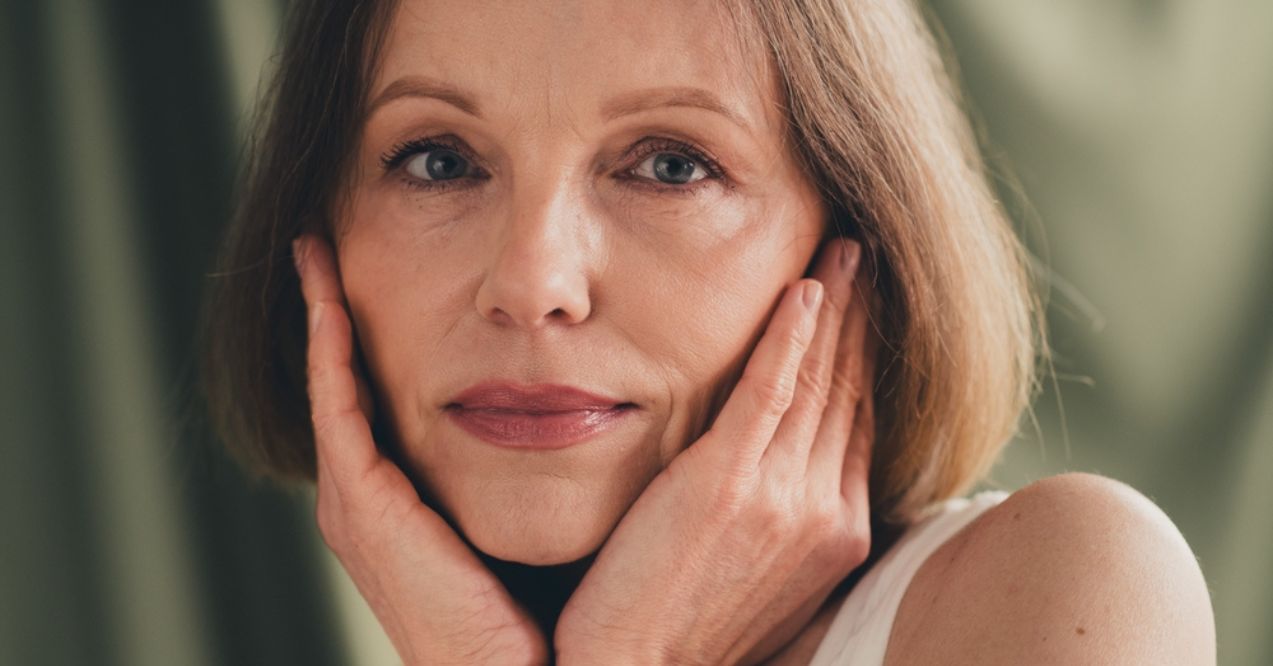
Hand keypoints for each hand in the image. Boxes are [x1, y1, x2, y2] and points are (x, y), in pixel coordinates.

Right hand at [293, 234, 547, 665]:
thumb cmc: (549, 609)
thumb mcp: (540, 518)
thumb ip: (546, 467)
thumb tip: (594, 409)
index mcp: (404, 504)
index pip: (378, 400)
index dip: (369, 339)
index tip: (373, 278)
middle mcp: (368, 501)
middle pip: (343, 386)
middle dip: (331, 316)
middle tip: (323, 246)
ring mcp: (358, 506)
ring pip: (330, 386)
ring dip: (323, 317)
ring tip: (316, 254)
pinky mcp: (365, 508)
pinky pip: (339, 408)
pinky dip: (329, 350)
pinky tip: (331, 296)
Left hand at [554, 238, 879, 664]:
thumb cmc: (683, 626)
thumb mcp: (756, 573)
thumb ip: (777, 514)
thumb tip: (778, 474)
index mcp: (833, 531)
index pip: (854, 420)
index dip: (859, 355)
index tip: (859, 304)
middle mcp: (823, 510)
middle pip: (847, 389)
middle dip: (859, 315)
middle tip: (863, 253)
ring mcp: (782, 497)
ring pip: (819, 379)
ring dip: (835, 305)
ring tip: (844, 250)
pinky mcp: (727, 484)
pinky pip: (773, 390)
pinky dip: (793, 334)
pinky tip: (805, 287)